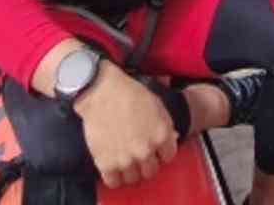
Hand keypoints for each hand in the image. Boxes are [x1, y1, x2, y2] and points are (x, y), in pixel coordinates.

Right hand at [74, 62, 177, 187]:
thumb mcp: (157, 106)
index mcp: (162, 135)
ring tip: (124, 159)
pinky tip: (113, 167)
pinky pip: (114, 182)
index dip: (161, 152)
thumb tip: (172, 139)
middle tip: (138, 154)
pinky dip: (114, 177)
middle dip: (146, 163)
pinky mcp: (106, 163)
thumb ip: (166, 126)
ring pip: (133, 178)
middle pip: (151, 171)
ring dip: (130, 170)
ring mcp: (126, 159)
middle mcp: (146, 151)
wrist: (101, 92)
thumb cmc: (129, 94)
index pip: (168, 156)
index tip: (154, 149)